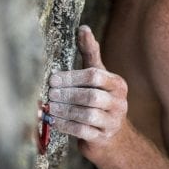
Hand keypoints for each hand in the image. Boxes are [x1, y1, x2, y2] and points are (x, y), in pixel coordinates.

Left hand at [49, 26, 127, 159]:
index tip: (53, 79)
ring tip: (50, 106)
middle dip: (67, 94)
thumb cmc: (101, 101)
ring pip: (87, 115)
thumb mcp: (99, 76)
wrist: (113, 138)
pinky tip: (53, 121)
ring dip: (65, 110)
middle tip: (49, 93)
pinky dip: (66, 126)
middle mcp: (119, 103)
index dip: (72, 77)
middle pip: (91, 96)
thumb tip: (83, 28)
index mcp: (117, 84)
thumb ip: (91, 53)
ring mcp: (113, 123)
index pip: (95, 76)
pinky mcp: (103, 140)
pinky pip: (83, 132)